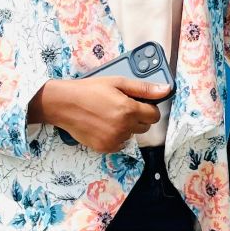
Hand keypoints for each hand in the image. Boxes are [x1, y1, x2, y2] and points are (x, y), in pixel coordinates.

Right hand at [30, 77, 167, 153]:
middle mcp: (123, 127)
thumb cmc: (89, 90)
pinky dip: (116, 136)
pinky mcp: (105, 148)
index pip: (154, 115)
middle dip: (137, 117)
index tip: (138, 103)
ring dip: (126, 127)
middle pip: (145, 127)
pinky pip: (120, 144)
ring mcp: (114, 140)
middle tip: (120, 107)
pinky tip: (103, 125)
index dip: (148, 108)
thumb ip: (143, 89)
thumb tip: (166, 90)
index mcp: (128, 110)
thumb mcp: (117, 82)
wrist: (63, 104)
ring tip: (109, 115)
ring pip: (132, 136)